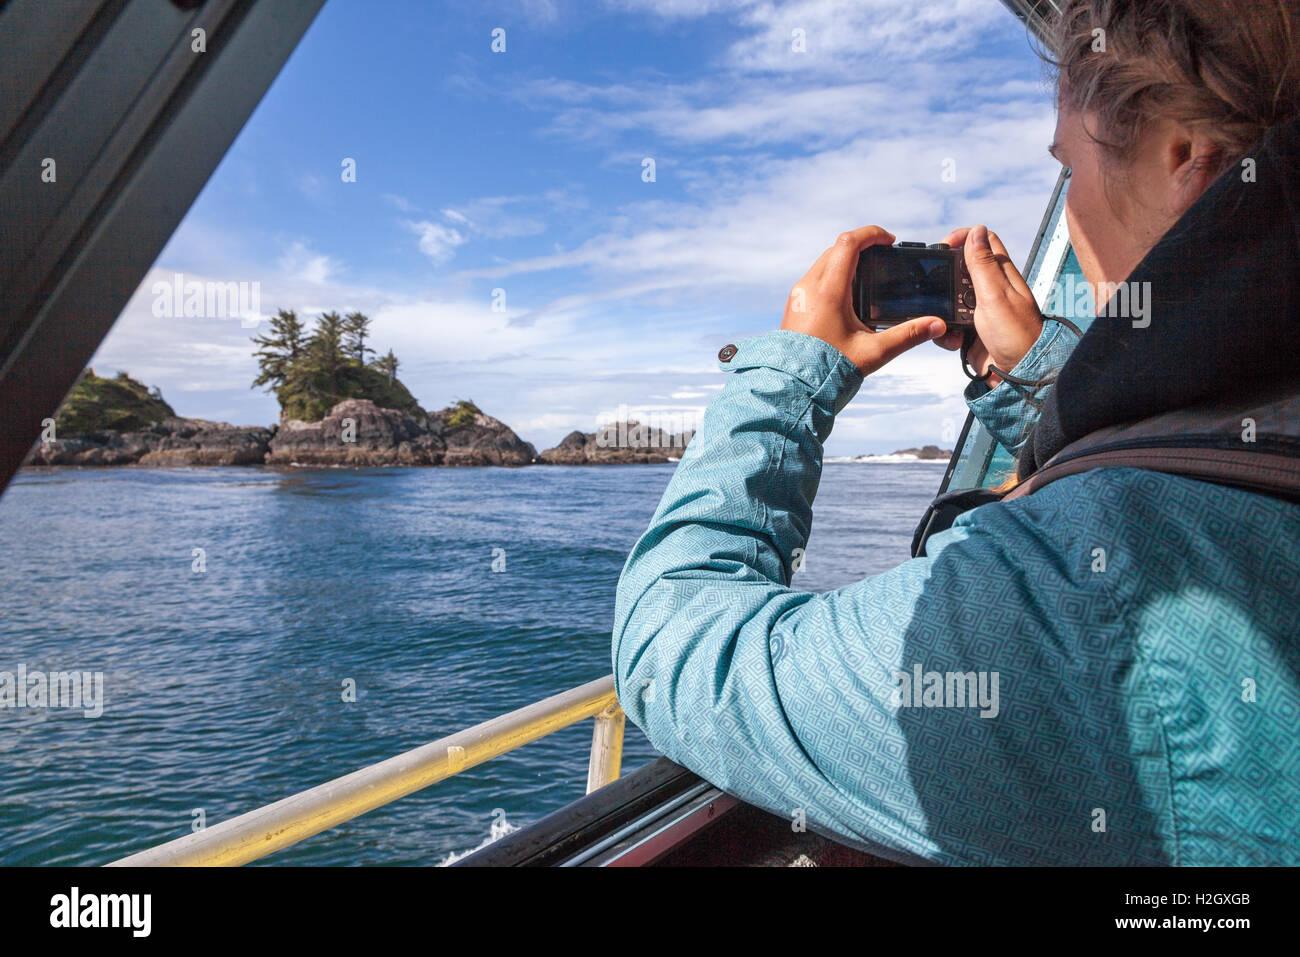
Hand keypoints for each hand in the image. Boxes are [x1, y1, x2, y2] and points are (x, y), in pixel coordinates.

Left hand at [780, 225, 947, 375]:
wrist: (793, 387)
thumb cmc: (828, 370)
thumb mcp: (873, 352)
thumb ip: (908, 336)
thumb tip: (936, 325)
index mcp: (828, 291)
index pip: (849, 243)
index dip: (871, 234)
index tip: (889, 240)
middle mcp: (809, 287)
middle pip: (836, 248)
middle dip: (861, 246)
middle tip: (882, 255)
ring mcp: (798, 295)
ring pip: (824, 261)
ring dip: (846, 259)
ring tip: (868, 273)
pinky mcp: (794, 305)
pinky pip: (814, 277)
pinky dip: (833, 274)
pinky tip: (848, 294)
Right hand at [934, 225, 1042, 383]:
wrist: (1018, 375)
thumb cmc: (1017, 335)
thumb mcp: (995, 294)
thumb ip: (982, 263)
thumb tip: (976, 230)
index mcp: (1002, 273)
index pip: (983, 240)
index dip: (963, 238)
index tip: (943, 246)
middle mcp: (992, 289)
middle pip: (960, 269)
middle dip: (945, 279)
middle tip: (939, 289)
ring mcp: (981, 310)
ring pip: (950, 298)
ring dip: (944, 309)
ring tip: (948, 321)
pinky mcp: (971, 331)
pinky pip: (949, 324)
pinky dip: (945, 331)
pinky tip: (953, 340)